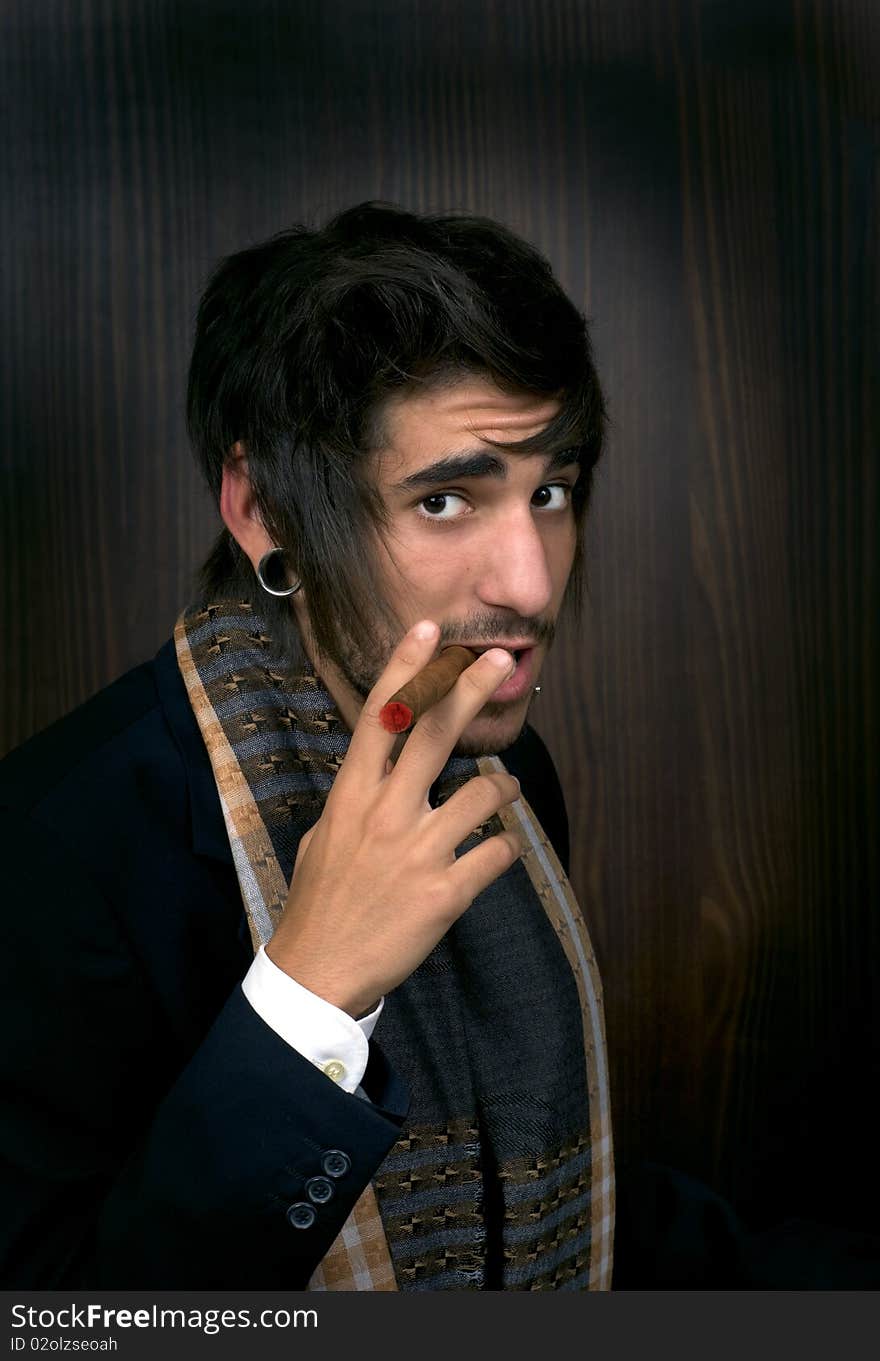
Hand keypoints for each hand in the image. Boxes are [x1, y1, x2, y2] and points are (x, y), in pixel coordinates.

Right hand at [265, 620, 522, 1016]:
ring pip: (482, 792)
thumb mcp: (324, 836)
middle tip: (499, 659)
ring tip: (507, 785)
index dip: (405, 669)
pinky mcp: (445, 892)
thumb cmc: (319, 901)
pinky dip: (505, 846)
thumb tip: (380, 773)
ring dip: (503, 784)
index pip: (380, 717)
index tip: (428, 630)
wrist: (319, 971)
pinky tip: (500, 847)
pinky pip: (496, 852)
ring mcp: (418, 851)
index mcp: (352, 796)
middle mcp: (385, 813)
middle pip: (434, 733)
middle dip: (470, 688)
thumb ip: (356, 800)